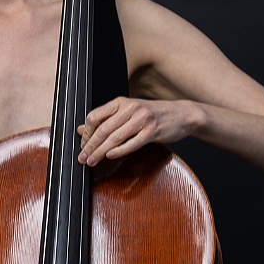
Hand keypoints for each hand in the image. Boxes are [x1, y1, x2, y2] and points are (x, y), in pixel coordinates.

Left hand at [77, 97, 197, 165]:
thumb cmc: (153, 115)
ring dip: (100, 151)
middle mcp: (130, 108)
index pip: (95, 116)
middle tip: (82, 158)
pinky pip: (132, 143)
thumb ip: (106, 121)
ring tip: (92, 161)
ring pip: (115, 137)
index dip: (86, 133)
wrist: (182, 114)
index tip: (82, 145)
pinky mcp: (152, 131)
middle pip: (103, 129)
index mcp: (121, 102)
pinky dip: (119, 151)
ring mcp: (142, 119)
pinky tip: (110, 156)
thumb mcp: (128, 113)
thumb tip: (81, 130)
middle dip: (90, 145)